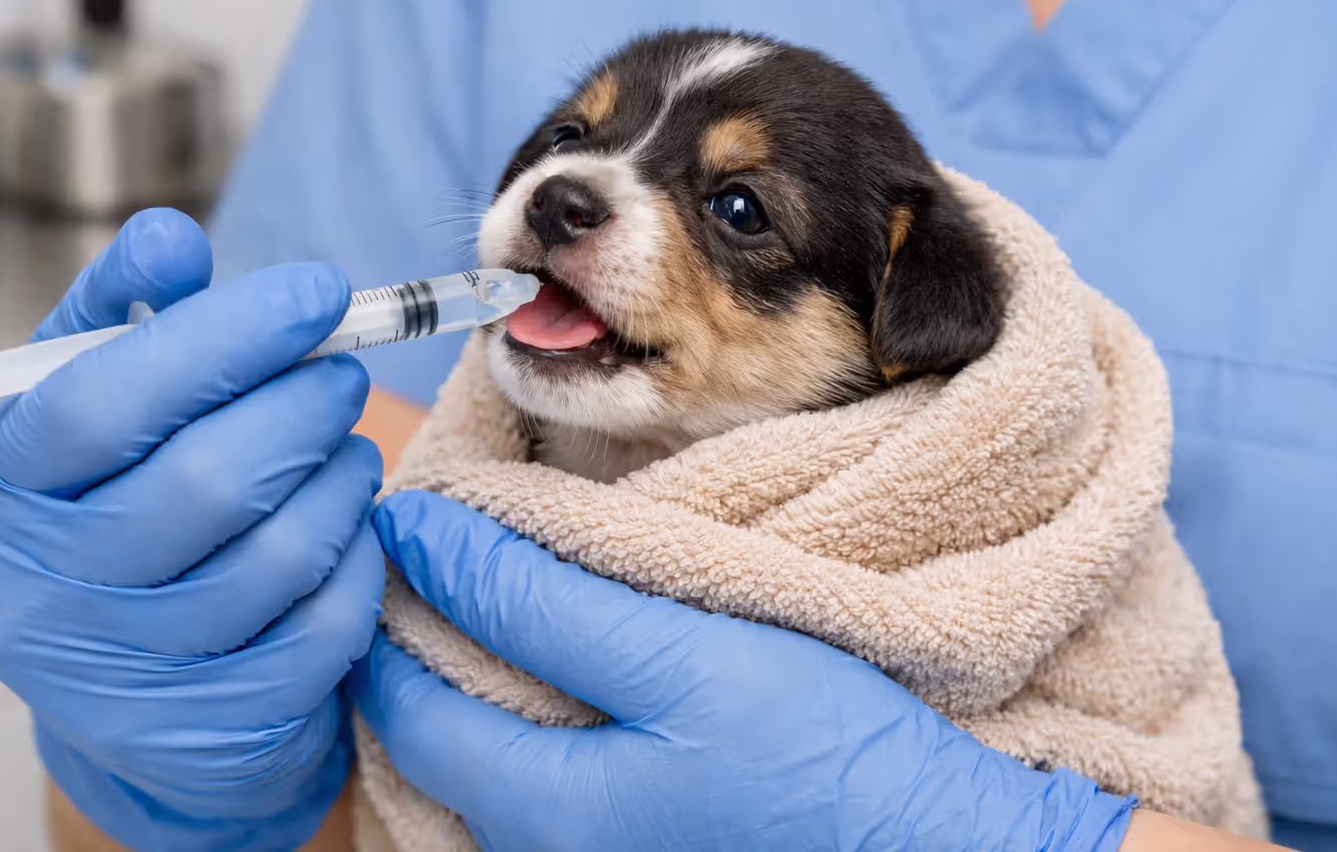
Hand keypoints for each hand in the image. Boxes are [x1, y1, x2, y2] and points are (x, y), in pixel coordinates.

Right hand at [0, 209, 384, 851]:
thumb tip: (172, 240)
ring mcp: (122, 677)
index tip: (319, 290)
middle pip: (204, 480)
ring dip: (339, 476)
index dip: (225, 335)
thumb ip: (123, 317)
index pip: (103, 399)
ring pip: (276, 553)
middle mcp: (38, 596)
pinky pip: (322, 625)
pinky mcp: (208, 729)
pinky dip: (355, 556)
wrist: (128, 688)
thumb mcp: (88, 409)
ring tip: (345, 443)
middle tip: (344, 371)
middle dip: (302, 405)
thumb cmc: (112, 508)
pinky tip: (347, 523)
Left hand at [351, 490, 1137, 851]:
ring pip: (487, 744)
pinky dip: (530, 693)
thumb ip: (540, 604)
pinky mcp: (638, 832)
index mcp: (534, 811)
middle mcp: (541, 850)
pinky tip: (563, 643)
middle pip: (433, 728)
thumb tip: (424, 539)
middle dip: (420, 631)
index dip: (394, 595)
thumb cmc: (821, 759)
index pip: (401, 695)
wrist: (942, 845)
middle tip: (440, 541)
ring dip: (478, 656)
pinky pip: (544, 762)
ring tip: (498, 576)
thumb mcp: (679, 661)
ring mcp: (590, 848)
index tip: (406, 518)